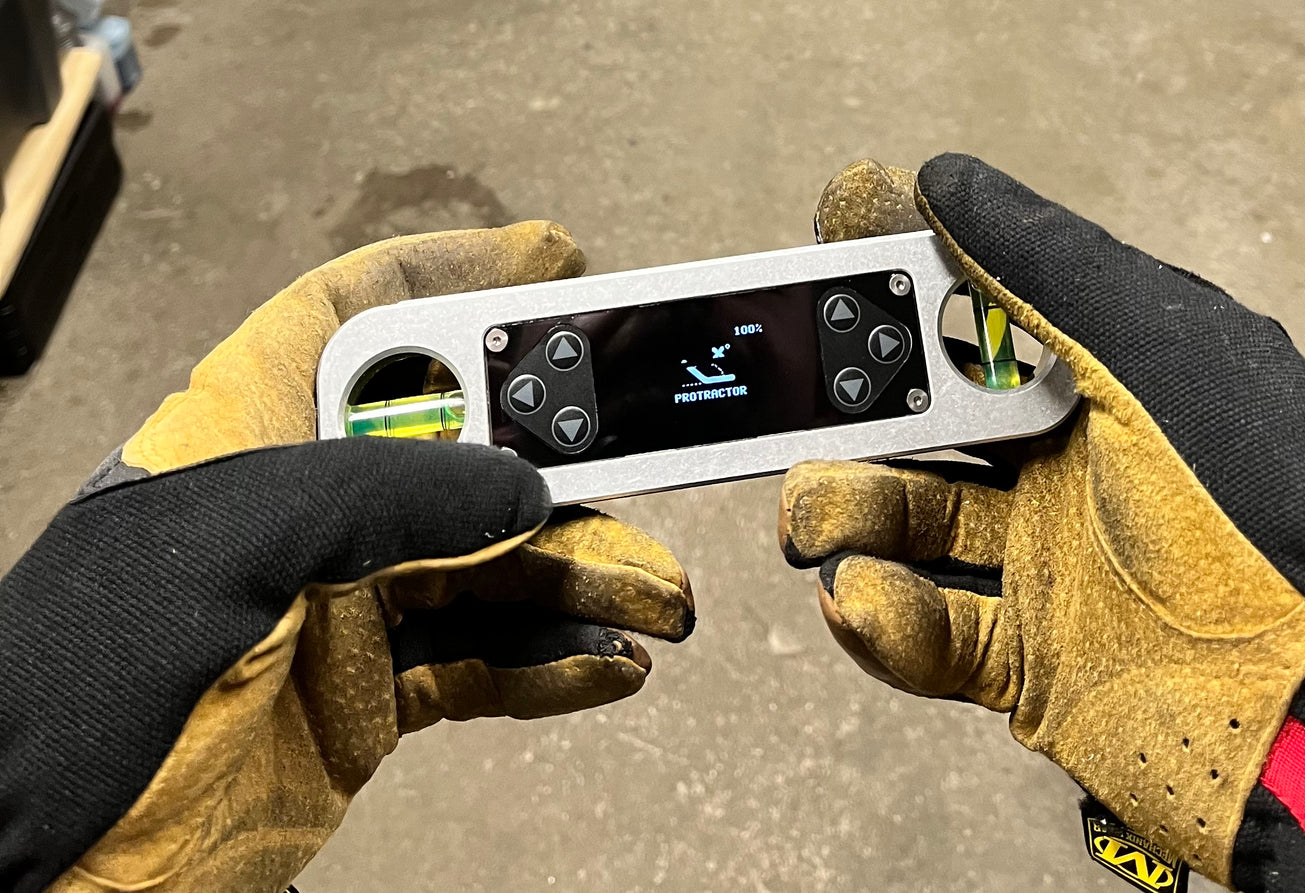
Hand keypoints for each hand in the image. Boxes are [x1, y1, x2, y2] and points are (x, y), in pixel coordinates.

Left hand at [1, 225, 694, 892]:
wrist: (31, 858)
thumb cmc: (77, 681)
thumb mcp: (225, 549)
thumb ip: (379, 502)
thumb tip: (525, 496)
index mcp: (248, 435)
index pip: (355, 318)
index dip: (452, 276)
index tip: (553, 264)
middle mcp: (307, 509)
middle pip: (460, 449)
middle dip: (561, 456)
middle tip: (649, 455)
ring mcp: (345, 605)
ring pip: (494, 567)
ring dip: (584, 577)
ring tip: (656, 597)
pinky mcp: (373, 698)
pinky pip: (488, 665)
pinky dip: (556, 663)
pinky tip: (611, 663)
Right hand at [782, 155, 1304, 891]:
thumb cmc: (1267, 505)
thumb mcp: (1159, 356)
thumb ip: (1046, 269)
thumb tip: (944, 179)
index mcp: (1103, 379)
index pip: (975, 309)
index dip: (900, 272)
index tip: (831, 238)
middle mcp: (1067, 464)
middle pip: (919, 423)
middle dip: (850, 410)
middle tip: (795, 407)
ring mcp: (1045, 564)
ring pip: (906, 525)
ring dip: (846, 511)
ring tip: (812, 512)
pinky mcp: (1027, 664)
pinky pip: (928, 633)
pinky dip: (883, 617)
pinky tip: (863, 597)